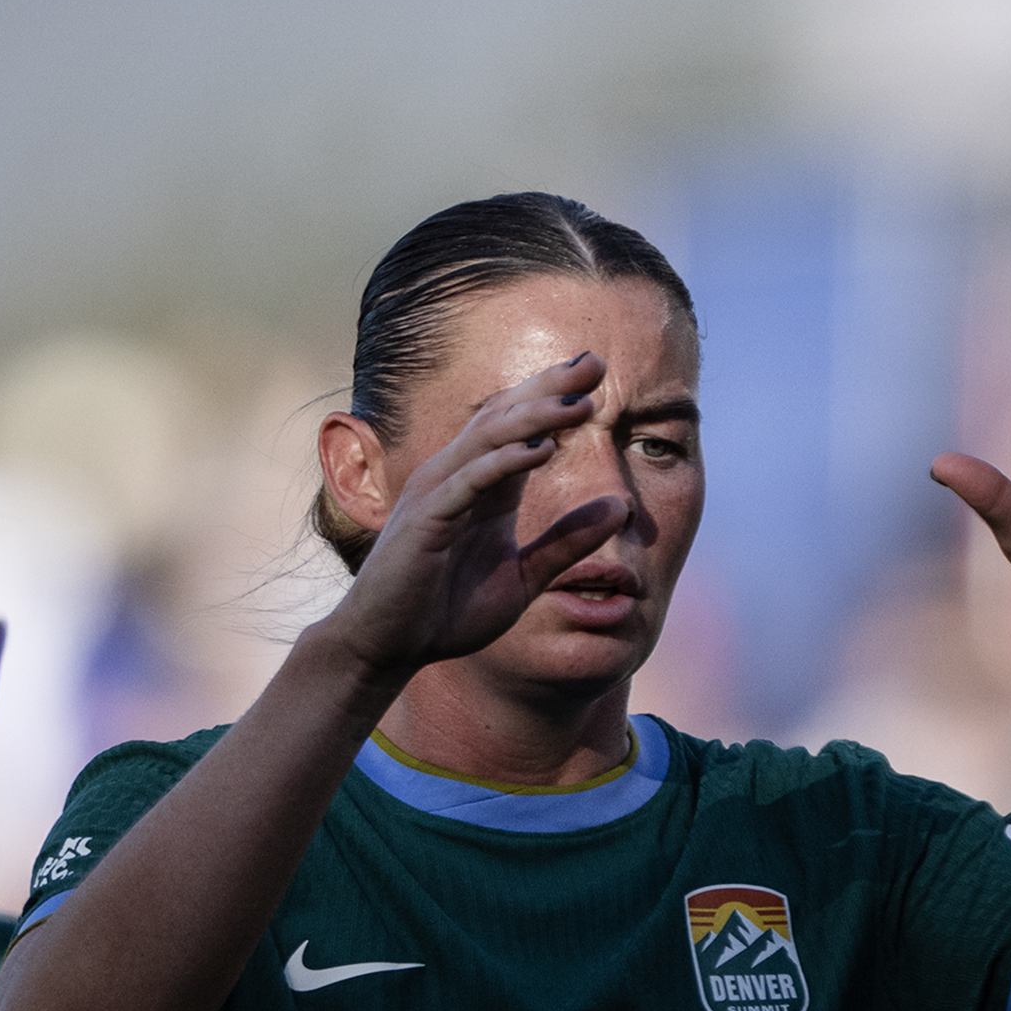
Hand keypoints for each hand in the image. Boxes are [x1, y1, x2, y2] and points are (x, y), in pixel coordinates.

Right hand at [315, 356, 629, 680]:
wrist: (389, 648)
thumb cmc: (446, 612)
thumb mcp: (523, 577)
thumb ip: (567, 543)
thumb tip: (621, 508)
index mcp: (481, 487)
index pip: (520, 427)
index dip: (555, 397)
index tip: (597, 373)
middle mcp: (456, 477)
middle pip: (505, 417)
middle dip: (549, 388)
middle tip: (595, 362)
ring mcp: (437, 493)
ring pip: (488, 438)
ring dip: (535, 416)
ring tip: (579, 402)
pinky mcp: (426, 519)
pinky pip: (469, 480)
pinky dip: (505, 461)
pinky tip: (541, 450)